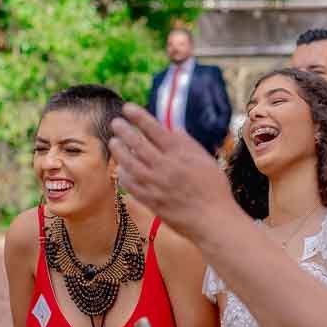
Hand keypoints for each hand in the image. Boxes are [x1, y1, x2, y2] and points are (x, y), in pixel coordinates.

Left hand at [109, 103, 234, 243]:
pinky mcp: (150, 200)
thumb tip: (172, 128)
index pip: (154, 129)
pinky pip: (130, 185)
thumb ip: (187, 143)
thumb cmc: (214, 188)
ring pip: (129, 163)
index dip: (139, 116)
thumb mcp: (205, 159)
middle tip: (115, 122)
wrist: (212, 219)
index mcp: (179, 154)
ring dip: (119, 150)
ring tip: (113, 142)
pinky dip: (123, 174)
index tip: (128, 108)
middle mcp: (164, 166)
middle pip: (137, 143)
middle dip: (123, 130)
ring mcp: (155, 184)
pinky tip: (121, 168)